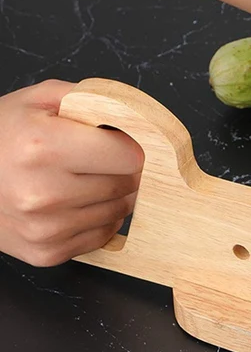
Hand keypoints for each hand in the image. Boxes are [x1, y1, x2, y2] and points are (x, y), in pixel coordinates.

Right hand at [0, 80, 142, 265]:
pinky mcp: (48, 252)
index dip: (126, 146)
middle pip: (127, 184)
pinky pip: (102, 235)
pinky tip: (72, 205)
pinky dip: (97, 220)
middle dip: (119, 170)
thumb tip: (136, 116)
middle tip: (93, 162)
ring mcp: (46, 228)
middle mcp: (43, 193)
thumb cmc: (1, 139)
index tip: (114, 143)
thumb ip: (89, 99)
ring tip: (79, 182)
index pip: (129, 156)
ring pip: (119, 211)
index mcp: (42, 148)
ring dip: (110, 196)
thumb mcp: (35, 102)